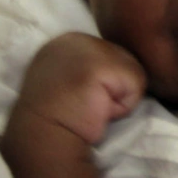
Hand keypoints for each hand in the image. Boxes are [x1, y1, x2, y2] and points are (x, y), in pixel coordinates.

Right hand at [12, 32, 144, 144]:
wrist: (41, 139)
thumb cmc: (59, 116)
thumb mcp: (70, 79)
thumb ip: (92, 66)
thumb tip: (119, 74)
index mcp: (66, 41)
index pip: (112, 54)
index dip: (107, 83)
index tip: (82, 97)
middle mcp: (74, 38)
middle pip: (126, 59)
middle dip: (114, 87)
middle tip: (86, 104)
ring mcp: (85, 49)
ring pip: (134, 71)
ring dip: (120, 97)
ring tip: (92, 107)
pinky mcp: (98, 67)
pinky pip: (136, 85)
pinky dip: (124, 105)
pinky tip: (97, 110)